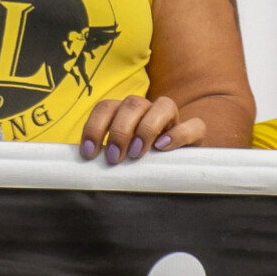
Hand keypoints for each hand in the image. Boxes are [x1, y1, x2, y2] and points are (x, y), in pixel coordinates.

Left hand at [78, 91, 205, 165]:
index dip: (95, 127)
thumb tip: (83, 172)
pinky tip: (163, 148)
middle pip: (132, 104)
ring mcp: (171, 118)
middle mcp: (147, 109)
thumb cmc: (137, 165)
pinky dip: (178, 134)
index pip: (106, 107)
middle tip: (114, 158)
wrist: (173, 170)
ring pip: (162, 105)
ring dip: (146, 128)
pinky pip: (193, 125)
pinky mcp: (194, 133)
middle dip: (120, 131)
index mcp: (124, 112)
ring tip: (136, 153)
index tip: (89, 153)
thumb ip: (104, 157)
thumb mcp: (117, 159)